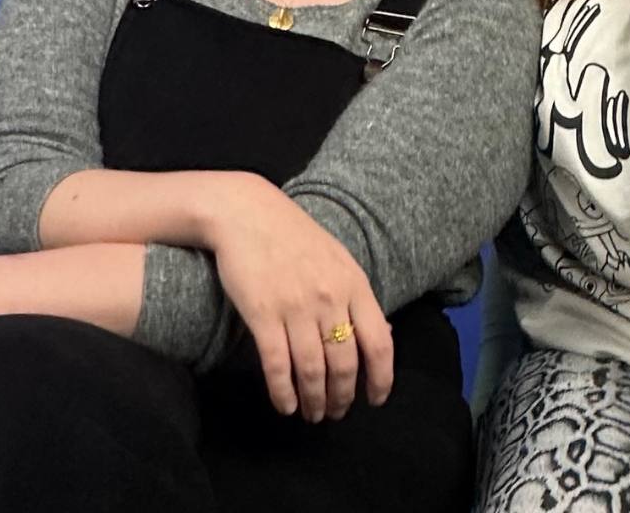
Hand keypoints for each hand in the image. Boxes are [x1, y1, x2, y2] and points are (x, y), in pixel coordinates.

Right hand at [205, 175, 393, 422]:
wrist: (246, 213)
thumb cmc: (293, 236)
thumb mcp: (338, 259)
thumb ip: (358, 297)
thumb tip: (384, 334)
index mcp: (354, 284)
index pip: (379, 343)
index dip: (381, 379)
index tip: (376, 400)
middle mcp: (329, 299)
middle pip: (345, 363)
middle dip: (343, 397)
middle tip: (336, 413)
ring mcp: (296, 307)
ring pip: (312, 370)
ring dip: (314, 400)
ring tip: (313, 415)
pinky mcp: (263, 314)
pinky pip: (277, 365)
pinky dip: (283, 392)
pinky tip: (285, 406)